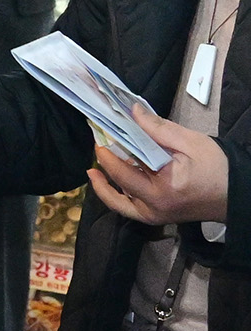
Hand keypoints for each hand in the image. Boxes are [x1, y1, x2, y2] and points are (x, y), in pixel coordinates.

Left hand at [87, 106, 231, 223]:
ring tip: (95, 166)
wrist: (236, 194)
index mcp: (164, 185)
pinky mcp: (155, 217)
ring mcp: (153, 215)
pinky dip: (115, 195)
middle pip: (118, 182)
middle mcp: (154, 205)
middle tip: (97, 143)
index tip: (99, 132)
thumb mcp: (191, 142)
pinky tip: (108, 180)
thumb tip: (133, 112)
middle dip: (105, 162)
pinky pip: (127, 208)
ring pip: (117, 201)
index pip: (125, 166)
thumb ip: (158, 129)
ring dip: (103, 183)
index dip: (109, 149)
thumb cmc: (218, 168)